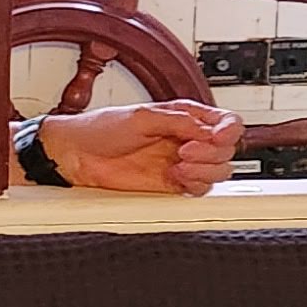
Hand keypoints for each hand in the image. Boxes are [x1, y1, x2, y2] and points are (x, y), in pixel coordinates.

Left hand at [41, 100, 242, 194]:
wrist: (78, 155)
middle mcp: (187, 139)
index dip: (229, 130)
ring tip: (179, 164)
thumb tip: (208, 131)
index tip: (215, 136)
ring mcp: (182, 164)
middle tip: (186, 150)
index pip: (226, 122)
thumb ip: (179, 122)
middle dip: (212, 151)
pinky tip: (176, 177)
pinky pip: (200, 189)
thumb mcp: (143, 117)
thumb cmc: (102, 129)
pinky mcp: (173, 185)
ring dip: (204, 169)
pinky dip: (194, 184)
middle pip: (227, 149)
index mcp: (185, 116)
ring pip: (218, 171)